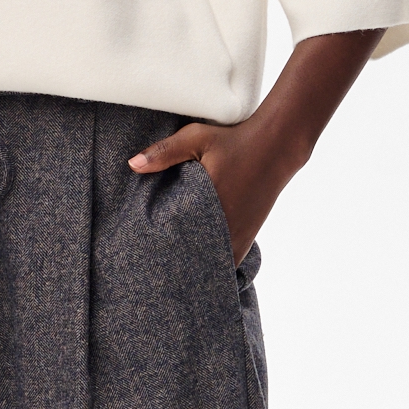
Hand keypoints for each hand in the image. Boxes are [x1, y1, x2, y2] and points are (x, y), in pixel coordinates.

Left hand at [128, 119, 299, 263]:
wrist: (276, 146)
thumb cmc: (234, 140)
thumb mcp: (196, 138)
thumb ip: (164, 152)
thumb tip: (132, 165)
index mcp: (207, 206)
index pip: (178, 243)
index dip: (163, 253)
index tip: (149, 257)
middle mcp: (225, 226)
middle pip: (196, 260)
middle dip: (179, 263)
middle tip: (160, 268)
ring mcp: (240, 235)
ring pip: (214, 265)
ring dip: (199, 264)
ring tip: (181, 269)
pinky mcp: (249, 235)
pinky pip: (231, 260)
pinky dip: (218, 262)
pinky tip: (204, 260)